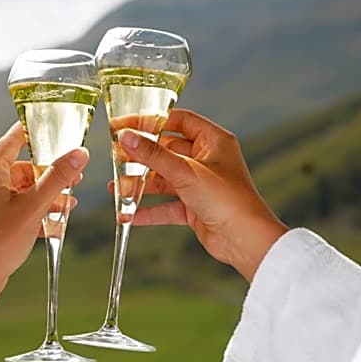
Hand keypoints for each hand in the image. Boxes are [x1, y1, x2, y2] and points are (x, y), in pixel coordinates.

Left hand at [0, 123, 88, 334]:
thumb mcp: (35, 206)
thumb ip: (58, 178)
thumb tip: (79, 153)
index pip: (15, 137)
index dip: (38, 131)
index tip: (58, 129)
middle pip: (20, 166)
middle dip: (49, 174)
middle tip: (73, 178)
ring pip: (17, 189)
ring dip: (43, 195)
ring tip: (67, 204)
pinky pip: (10, 207)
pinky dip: (30, 210)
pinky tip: (51, 224)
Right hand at [118, 108, 287, 281]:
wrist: (245, 240)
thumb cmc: (228, 200)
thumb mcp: (185, 172)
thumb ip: (153, 155)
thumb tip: (127, 137)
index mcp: (214, 141)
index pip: (179, 121)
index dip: (151, 121)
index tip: (125, 125)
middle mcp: (208, 160)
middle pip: (167, 151)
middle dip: (141, 158)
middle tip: (116, 158)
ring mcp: (201, 185)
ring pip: (165, 179)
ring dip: (141, 185)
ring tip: (117, 189)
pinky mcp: (195, 208)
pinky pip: (167, 205)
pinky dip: (149, 210)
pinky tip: (129, 214)